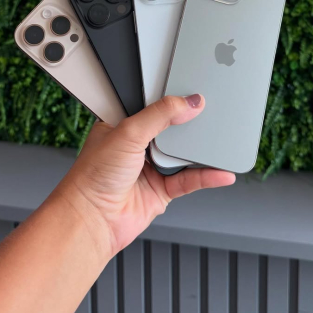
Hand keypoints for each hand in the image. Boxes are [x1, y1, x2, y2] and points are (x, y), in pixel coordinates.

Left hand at [57, 95, 234, 257]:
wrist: (91, 219)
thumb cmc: (92, 176)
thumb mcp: (128, 132)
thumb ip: (160, 114)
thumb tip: (189, 103)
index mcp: (123, 124)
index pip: (153, 105)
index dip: (172, 98)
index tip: (193, 92)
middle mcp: (137, 145)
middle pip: (172, 129)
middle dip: (191, 124)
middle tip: (212, 113)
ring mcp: (150, 168)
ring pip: (183, 154)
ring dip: (202, 151)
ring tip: (221, 140)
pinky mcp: (162, 190)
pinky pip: (190, 180)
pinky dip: (207, 176)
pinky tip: (220, 172)